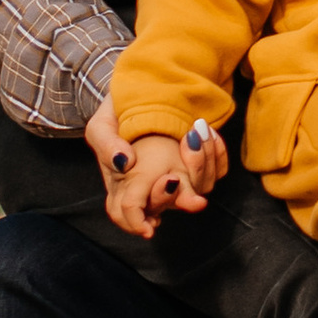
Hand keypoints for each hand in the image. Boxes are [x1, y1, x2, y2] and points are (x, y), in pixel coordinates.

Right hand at [99, 120, 226, 236]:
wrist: (139, 97)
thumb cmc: (115, 117)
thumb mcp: (101, 126)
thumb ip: (107, 145)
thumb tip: (124, 162)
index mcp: (125, 186)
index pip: (131, 214)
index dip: (139, 220)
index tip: (150, 218)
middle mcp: (153, 188)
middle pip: (169, 205)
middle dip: (180, 193)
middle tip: (177, 167)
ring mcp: (177, 178)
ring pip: (198, 187)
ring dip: (202, 161)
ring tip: (195, 131)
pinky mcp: (197, 166)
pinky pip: (215, 170)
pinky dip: (216, 152)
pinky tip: (209, 133)